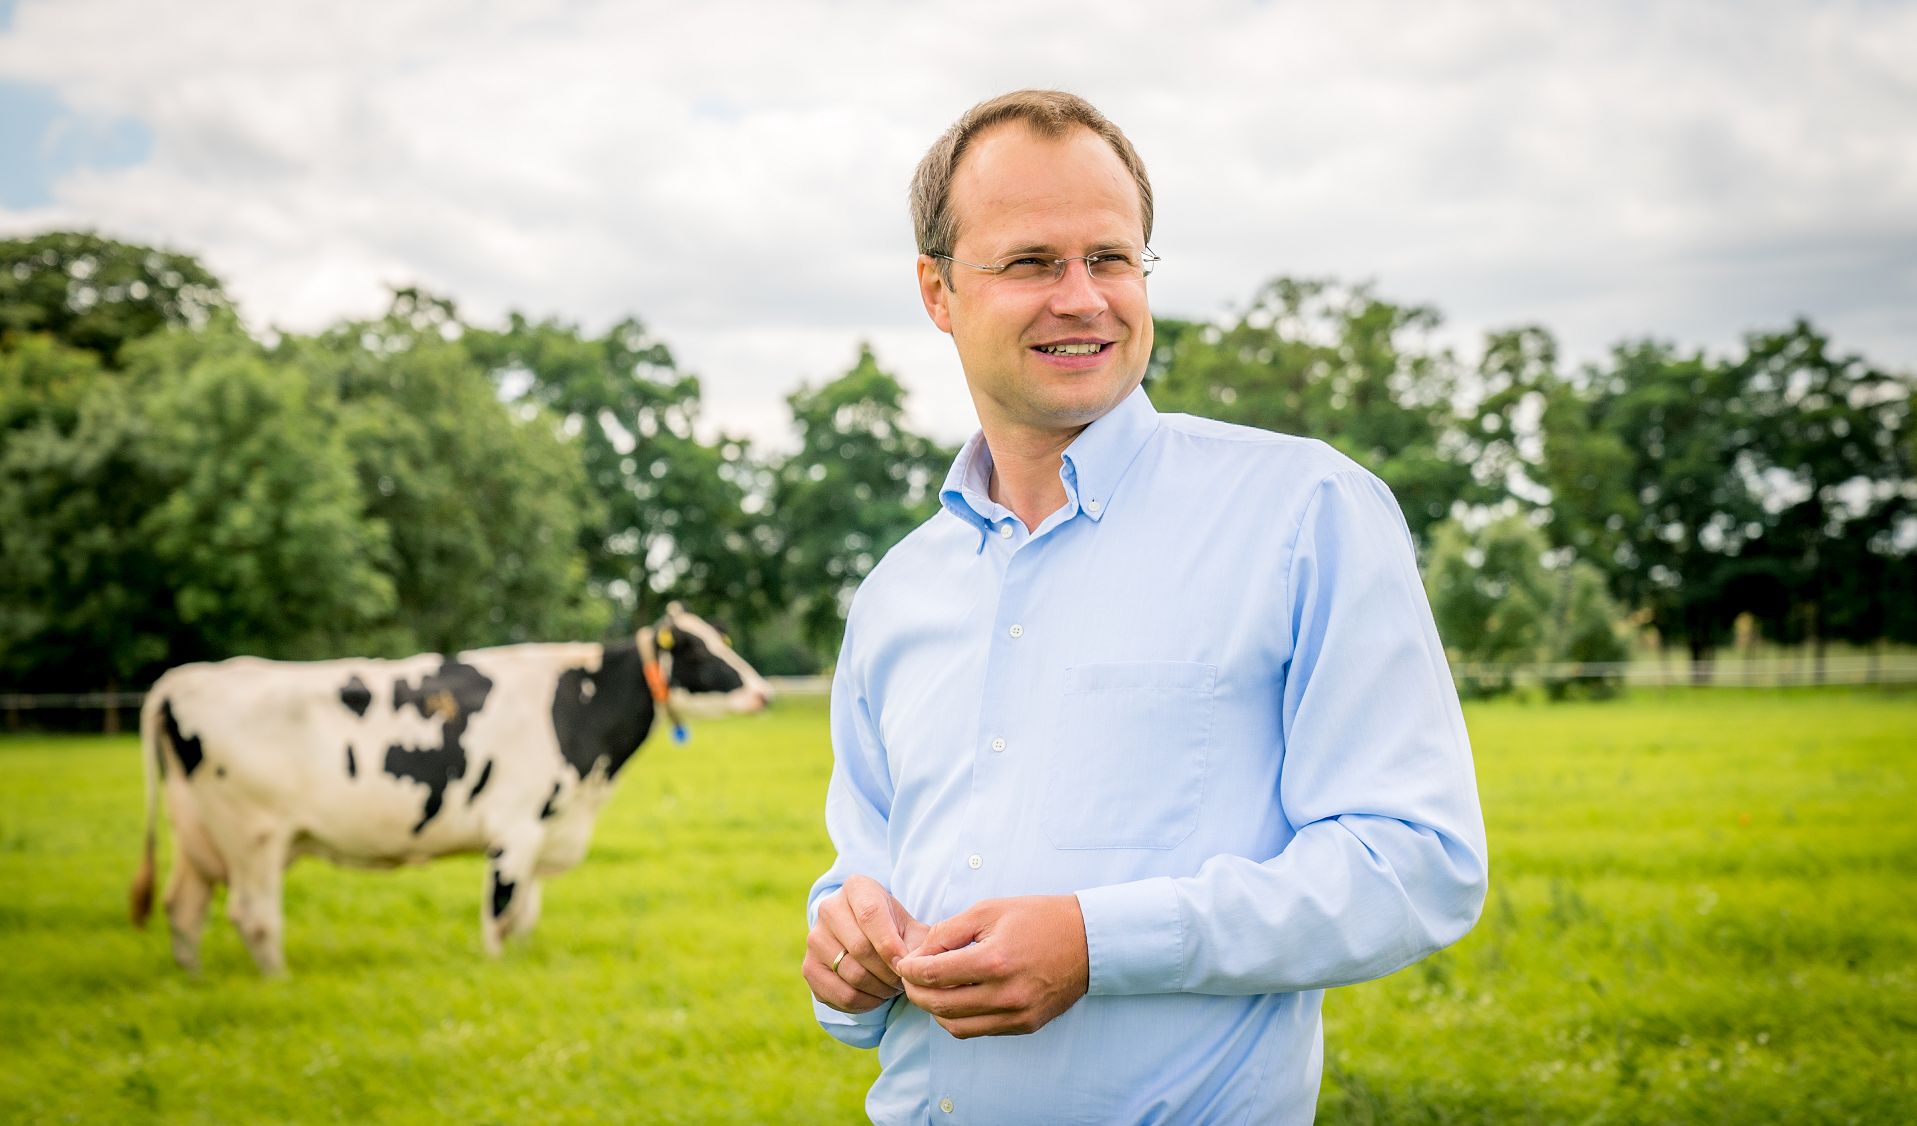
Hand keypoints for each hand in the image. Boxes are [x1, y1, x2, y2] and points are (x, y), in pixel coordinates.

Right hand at [804, 874, 928, 1012]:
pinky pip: (839, 994)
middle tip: (904, 980)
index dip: (890, 944)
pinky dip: (864, 1003)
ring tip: (892, 987)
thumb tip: (911, 966)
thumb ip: (919, 943)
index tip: (905, 965)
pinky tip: (876, 996)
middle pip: (859, 947)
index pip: (869, 914)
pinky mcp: (809, 968)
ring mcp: (814, 938)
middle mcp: (828, 908)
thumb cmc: (894, 930)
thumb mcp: (910, 927)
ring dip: (879, 989)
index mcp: (856, 888)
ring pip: (851, 974)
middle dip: (888, 972)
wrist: (866, 938)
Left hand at [894, 894, 1088, 1038]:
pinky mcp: (1026, 1025)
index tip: (904, 963)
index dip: (911, 970)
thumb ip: (949, 931)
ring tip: (930, 990)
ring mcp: (1017, 1014)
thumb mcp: (989, 910)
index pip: (935, 975)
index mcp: (995, 960)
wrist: (1088, 940)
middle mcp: (1005, 994)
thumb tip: (920, 953)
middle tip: (909, 979)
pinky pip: (980, 1031)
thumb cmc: (1038, 918)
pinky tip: (956, 1000)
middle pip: (940, 1006)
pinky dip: (960, 1019)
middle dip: (915, 993)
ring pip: (956, 1026)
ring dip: (935, 1010)